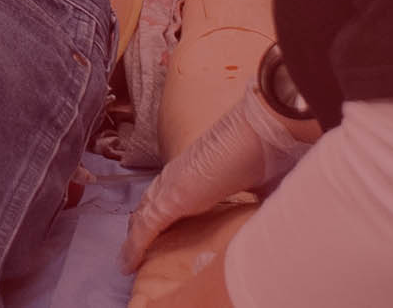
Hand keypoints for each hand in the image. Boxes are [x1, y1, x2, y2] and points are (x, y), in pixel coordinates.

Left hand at [121, 89, 308, 272]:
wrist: (263, 129)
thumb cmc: (265, 150)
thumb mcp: (259, 182)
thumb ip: (254, 197)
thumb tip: (265, 211)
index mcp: (195, 171)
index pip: (166, 195)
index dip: (157, 213)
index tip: (156, 233)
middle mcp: (177, 175)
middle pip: (148, 204)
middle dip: (139, 227)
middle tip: (135, 250)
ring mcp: (172, 184)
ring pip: (142, 217)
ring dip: (135, 239)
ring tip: (127, 262)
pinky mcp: (173, 198)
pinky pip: (147, 226)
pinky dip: (136, 246)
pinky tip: (129, 263)